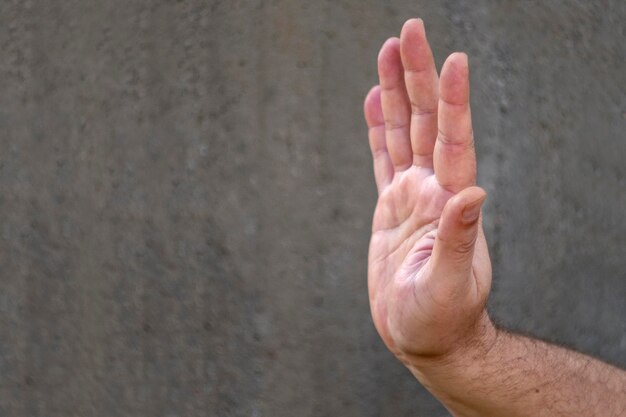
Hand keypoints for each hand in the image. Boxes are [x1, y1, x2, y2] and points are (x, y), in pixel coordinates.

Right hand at [364, 19, 494, 363]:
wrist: (426, 335)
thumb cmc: (439, 320)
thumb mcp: (447, 287)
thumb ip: (457, 241)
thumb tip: (473, 195)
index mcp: (449, 205)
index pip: (453, 141)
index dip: (453, 101)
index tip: (453, 59)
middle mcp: (432, 190)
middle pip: (425, 122)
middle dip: (417, 76)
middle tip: (410, 30)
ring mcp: (412, 196)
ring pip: (403, 132)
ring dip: (397, 90)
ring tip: (390, 48)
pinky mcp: (391, 207)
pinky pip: (382, 158)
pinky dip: (379, 127)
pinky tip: (376, 101)